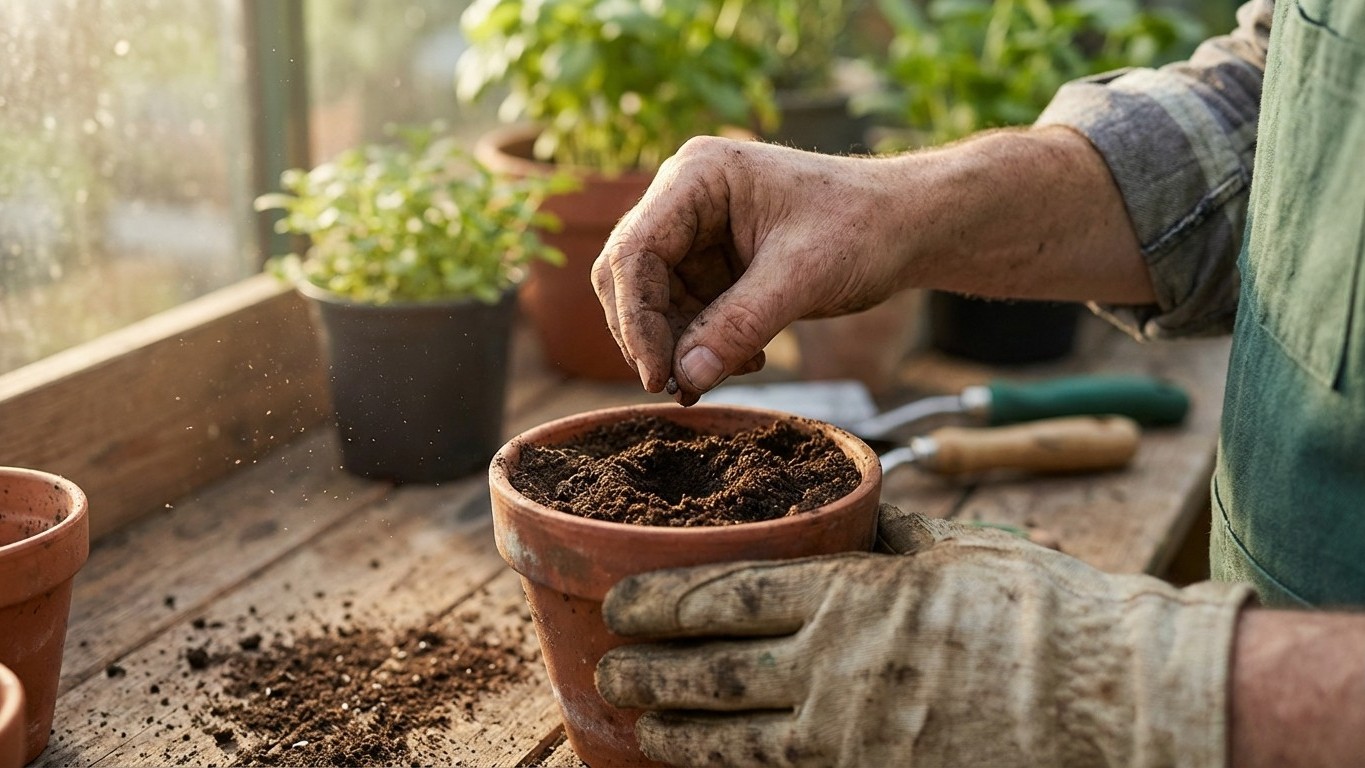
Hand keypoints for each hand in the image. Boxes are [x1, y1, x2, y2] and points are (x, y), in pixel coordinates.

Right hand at [592, 137, 914, 403]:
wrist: (908, 226)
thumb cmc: (864, 228)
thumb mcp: (802, 278)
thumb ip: (739, 326)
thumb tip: (683, 378)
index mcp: (697, 176)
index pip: (635, 251)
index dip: (636, 318)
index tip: (657, 375)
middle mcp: (684, 198)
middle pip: (630, 276)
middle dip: (651, 336)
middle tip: (679, 386)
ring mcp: (697, 231)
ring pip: (653, 302)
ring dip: (680, 347)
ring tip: (727, 374)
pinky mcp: (713, 262)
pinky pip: (685, 312)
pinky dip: (703, 345)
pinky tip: (745, 361)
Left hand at [595, 506, 1251, 766]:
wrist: (1121, 705)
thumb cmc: (1045, 616)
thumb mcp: (957, 551)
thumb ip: (885, 540)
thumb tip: (843, 521)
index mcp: (852, 600)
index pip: (729, 598)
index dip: (665, 602)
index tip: (622, 599)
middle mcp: (837, 674)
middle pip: (715, 673)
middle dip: (650, 669)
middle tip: (609, 663)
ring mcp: (851, 741)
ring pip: (736, 739)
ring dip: (677, 730)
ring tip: (639, 722)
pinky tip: (711, 764)